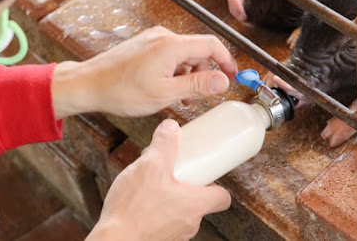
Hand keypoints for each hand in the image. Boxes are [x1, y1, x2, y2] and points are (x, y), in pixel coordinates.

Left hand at [52, 26, 237, 118]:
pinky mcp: (145, 45)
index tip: (232, 75)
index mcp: (171, 46)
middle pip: (198, 50)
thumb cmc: (121, 90)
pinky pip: (170, 55)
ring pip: (184, 54)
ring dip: (188, 74)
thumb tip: (223, 80)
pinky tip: (166, 88)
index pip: (211, 45)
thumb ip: (197, 86)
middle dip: (203, 73)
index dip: (226, 61)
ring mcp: (153, 39)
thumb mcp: (165, 94)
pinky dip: (175, 71)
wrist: (88, 84)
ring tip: (179, 97)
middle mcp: (164, 37)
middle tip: (200, 96)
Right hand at [87, 119, 230, 239]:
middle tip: (173, 174)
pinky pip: (163, 224)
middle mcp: (190, 225)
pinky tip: (139, 204)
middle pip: (200, 203)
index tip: (206, 173)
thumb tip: (171, 126)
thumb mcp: (150, 165)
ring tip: (151, 187)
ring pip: (180, 214)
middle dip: (188, 187)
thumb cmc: (133, 209)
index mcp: (196, 205)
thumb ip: (164, 144)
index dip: (217, 185)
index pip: (223, 198)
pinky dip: (156, 214)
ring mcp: (174, 237)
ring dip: (170, 200)